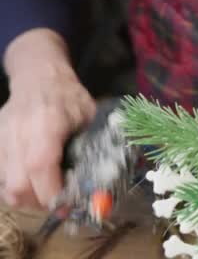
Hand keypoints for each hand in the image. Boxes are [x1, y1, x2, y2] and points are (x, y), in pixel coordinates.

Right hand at [0, 29, 95, 209]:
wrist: (38, 76)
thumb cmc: (69, 97)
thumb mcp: (91, 116)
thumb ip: (94, 146)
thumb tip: (103, 181)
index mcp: (46, 122)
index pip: (41, 165)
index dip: (53, 192)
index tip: (70, 204)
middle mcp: (18, 133)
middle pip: (18, 184)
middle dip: (41, 202)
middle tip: (60, 202)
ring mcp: (2, 139)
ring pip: (6, 187)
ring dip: (28, 199)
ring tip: (49, 193)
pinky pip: (1, 179)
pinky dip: (17, 189)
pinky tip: (35, 183)